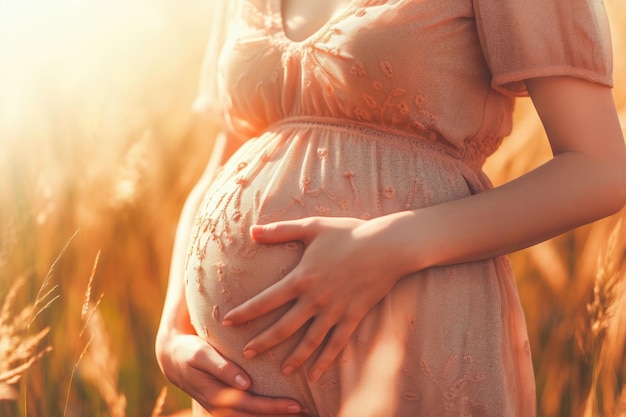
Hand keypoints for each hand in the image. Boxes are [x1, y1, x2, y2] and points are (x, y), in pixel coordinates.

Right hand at [155, 332, 302, 416]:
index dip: (274, 407)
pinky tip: (284, 412)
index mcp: (218, 396)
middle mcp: (222, 408)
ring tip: (304, 414)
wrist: (173, 358)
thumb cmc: (190, 351)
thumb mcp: (202, 354)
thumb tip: (244, 383)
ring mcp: (224, 409)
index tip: (297, 405)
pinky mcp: (227, 405)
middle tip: (310, 413)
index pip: (252, 406)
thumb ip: (222, 368)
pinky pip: (249, 415)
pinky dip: (267, 415)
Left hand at [222, 217, 404, 381]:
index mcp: (301, 278)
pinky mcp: (353, 317)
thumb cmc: (349, 233)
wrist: (387, 247)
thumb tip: (252, 231)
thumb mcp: (312, 227)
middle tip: (247, 353)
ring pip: (309, 341)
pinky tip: (316, 374)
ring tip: (282, 370)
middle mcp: (314, 300)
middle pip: (283, 328)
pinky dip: (326, 360)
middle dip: (263, 342)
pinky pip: (337, 344)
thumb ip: (281, 231)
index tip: (227, 322)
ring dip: (294, 357)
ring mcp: (334, 311)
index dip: (245, 312)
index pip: (265, 301)